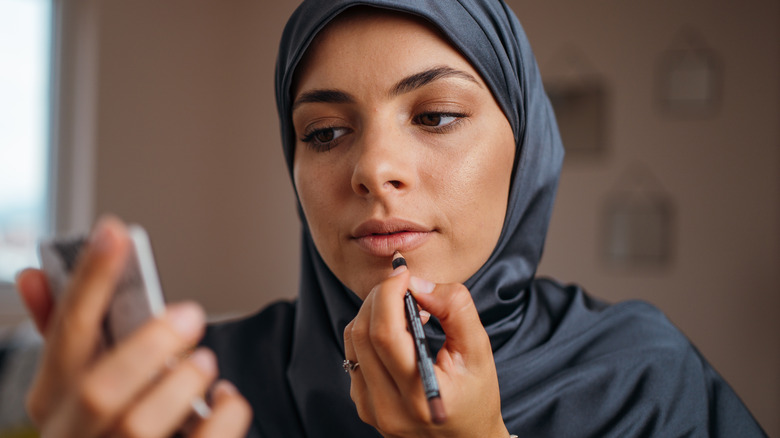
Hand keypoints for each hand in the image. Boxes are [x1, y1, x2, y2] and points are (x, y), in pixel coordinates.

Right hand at [15, 216, 250, 436]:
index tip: (115, 233)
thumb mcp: (76, 384)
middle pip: (99, 389)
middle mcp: (75, 436)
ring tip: (204, 362)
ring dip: (182, 382)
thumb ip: (65, 333)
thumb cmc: (108, 423)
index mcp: (53, 402)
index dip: (90, 282)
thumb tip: (35, 275)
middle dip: (148, 344)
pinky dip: (224, 414)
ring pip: (140, 424)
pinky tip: (226, 398)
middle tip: (190, 314)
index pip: (64, 334)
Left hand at [343, 264, 508, 437]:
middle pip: (364, 333)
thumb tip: (418, 284)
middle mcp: (388, 408)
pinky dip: (369, 332)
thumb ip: (455, 309)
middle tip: (404, 285)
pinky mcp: (364, 406)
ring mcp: (372, 410)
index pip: (386, 334)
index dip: (389, 293)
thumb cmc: (477, 396)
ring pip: (353, 341)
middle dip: (380, 297)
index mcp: (420, 395)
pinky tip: (396, 331)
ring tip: (404, 309)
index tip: (403, 273)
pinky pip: (354, 355)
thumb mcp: (480, 351)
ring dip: (373, 312)